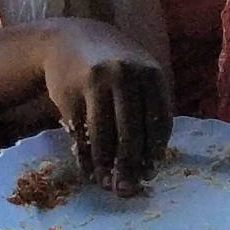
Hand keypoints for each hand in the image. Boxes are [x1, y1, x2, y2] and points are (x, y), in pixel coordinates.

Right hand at [44, 24, 172, 193]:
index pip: (159, 121)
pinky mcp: (70, 95)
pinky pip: (80, 134)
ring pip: (104, 136)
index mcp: (151, 74)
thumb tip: (150, 160)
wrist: (70, 40)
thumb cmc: (114, 66)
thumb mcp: (139, 75)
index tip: (151, 173)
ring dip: (106, 166)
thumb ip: (148, 108)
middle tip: (128, 189)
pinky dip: (85, 157)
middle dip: (130, 165)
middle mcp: (125, 78)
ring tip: (108, 184)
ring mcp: (96, 86)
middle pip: (132, 132)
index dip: (155, 151)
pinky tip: (90, 170)